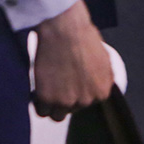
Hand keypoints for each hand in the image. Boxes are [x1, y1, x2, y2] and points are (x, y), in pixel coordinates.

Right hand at [32, 0, 113, 119]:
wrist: (64, 28)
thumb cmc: (83, 36)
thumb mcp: (104, 57)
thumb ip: (104, 76)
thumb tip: (100, 86)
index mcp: (102, 91)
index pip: (89, 104)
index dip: (79, 92)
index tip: (71, 83)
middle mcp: (86, 100)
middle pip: (73, 109)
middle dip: (66, 96)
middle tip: (59, 81)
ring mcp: (66, 101)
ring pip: (57, 115)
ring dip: (52, 104)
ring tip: (48, 87)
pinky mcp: (48, 99)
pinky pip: (42, 111)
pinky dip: (39, 102)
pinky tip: (39, 89)